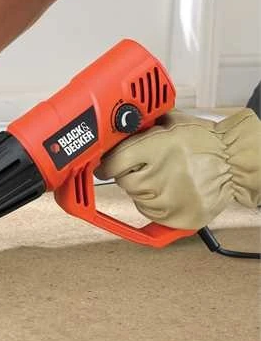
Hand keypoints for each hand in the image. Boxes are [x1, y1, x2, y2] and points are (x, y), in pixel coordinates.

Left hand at [96, 109, 260, 228]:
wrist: (234, 162)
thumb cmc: (203, 141)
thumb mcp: (169, 122)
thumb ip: (141, 127)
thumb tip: (114, 132)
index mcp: (155, 148)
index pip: (113, 163)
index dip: (107, 165)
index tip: (106, 165)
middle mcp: (159, 175)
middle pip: (123, 182)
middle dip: (129, 174)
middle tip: (145, 166)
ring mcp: (169, 199)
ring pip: (136, 198)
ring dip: (142, 189)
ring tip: (162, 176)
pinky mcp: (177, 218)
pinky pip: (150, 213)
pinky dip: (153, 204)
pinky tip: (168, 190)